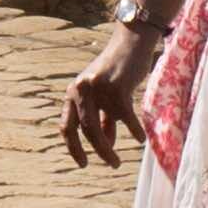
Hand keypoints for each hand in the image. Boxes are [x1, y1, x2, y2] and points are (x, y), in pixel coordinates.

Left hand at [59, 23, 155, 171]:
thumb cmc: (118, 70)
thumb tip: (106, 145)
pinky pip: (125, 118)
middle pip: (85, 130)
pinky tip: (141, 139)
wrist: (131, 43)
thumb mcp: (104, 95)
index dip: (73, 148)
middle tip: (111, 164)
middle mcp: (80, 90)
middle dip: (97, 152)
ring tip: (117, 161)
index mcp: (73, 93)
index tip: (83, 163)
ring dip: (108, 150)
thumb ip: (103, 118)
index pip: (66, 127)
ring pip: (99, 129)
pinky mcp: (116, 88)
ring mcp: (96, 89)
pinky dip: (134, 131)